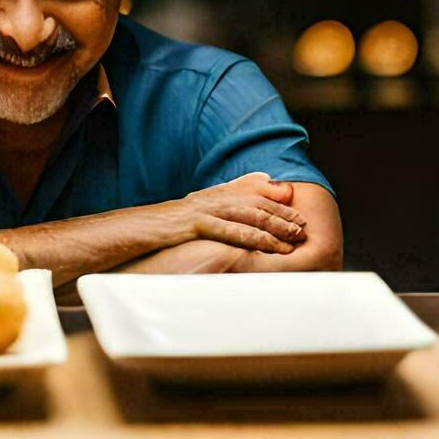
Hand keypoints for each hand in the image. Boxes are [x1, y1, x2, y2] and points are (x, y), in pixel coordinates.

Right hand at [176, 172, 305, 253]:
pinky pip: (230, 230)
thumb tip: (239, 215)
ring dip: (275, 226)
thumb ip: (216, 209)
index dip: (278, 202)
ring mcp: (205, 209)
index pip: (254, 193)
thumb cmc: (163, 227)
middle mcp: (213, 198)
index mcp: (213, 195)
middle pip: (256, 203)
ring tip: (294, 238)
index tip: (299, 213)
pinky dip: (253, 237)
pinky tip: (269, 246)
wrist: (134, 229)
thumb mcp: (193, 214)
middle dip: (283, 215)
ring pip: (249, 215)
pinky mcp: (196, 223)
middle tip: (304, 227)